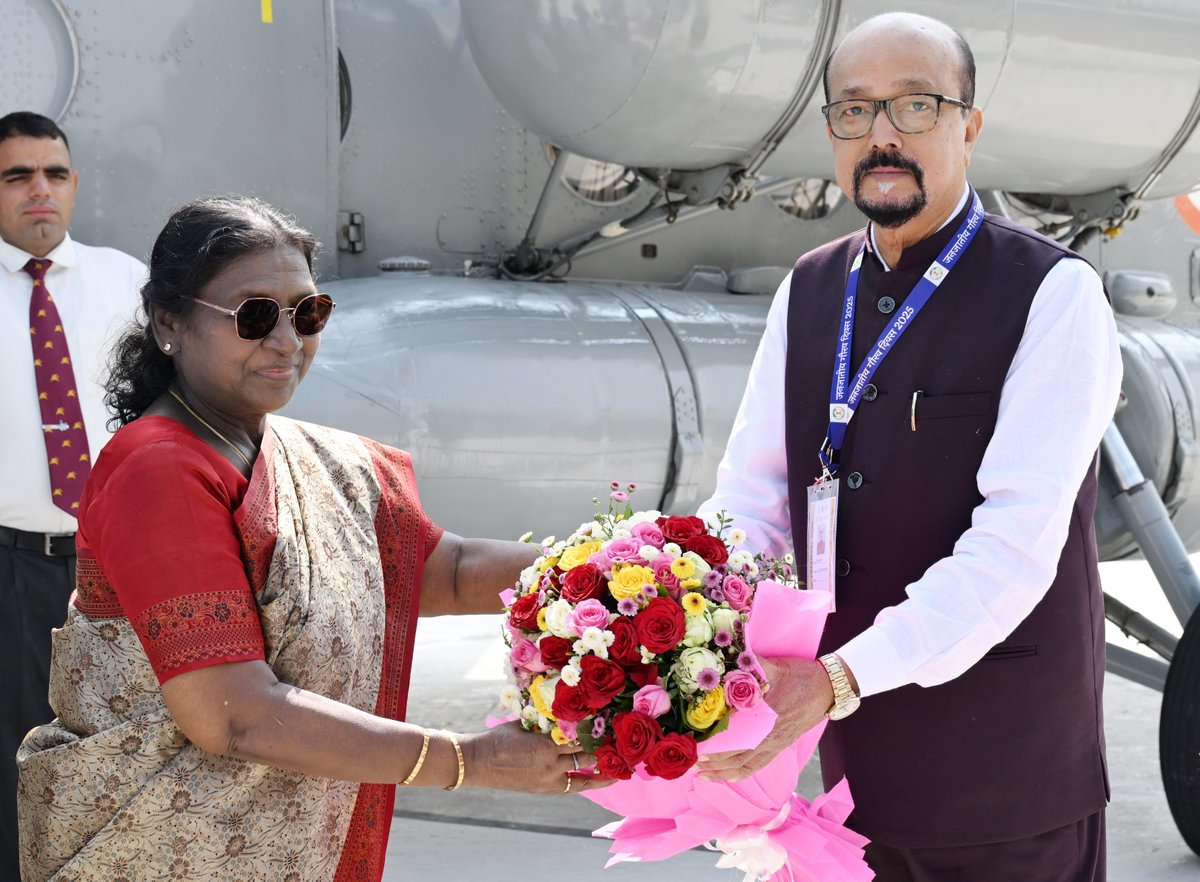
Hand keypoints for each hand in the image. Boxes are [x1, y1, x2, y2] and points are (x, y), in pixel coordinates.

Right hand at [462, 722, 611, 794]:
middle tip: (620, 743)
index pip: (581, 737)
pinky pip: (571, 786)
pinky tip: (598, 779)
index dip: (597, 731)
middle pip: (587, 756)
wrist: (479, 762)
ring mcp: (548, 780)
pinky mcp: (544, 789)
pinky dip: (586, 782)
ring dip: (601, 770)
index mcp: (546, 744)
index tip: (612, 725)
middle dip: (604, 750)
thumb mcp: (526, 725)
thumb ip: (547, 724)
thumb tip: (568, 716)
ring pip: (583, 775)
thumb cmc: (499, 737)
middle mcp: (551, 764)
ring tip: (619, 766)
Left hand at [696, 656, 832, 780]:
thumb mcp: (776, 667)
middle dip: (714, 763)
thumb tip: (730, 656)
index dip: (715, 746)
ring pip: (748, 766)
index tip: (696, 747)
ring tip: (705, 774)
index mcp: (768, 719)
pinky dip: (742, 772)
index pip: (736, 739)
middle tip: (693, 764)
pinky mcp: (781, 745)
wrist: (829, 687)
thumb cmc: (803, 676)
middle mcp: (771, 737)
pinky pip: (759, 765)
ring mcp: (777, 744)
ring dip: (725, 773)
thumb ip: (752, 664)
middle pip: (738, 758)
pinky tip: (730, 773)